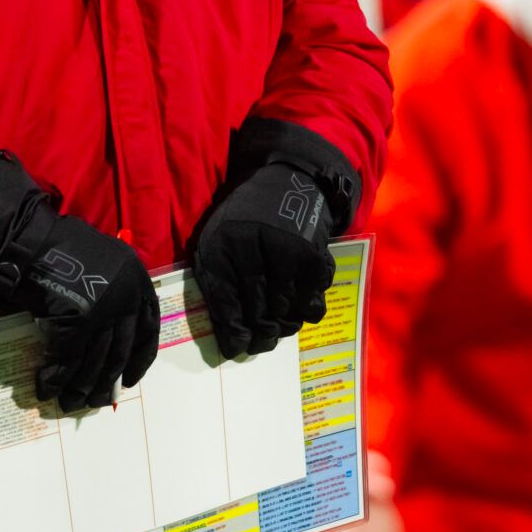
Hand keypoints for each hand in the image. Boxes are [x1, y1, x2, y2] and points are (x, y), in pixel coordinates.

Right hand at [0, 146, 159, 411]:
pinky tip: (46, 388)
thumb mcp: (107, 264)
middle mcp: (126, 297)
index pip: (148, 330)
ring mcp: (103, 310)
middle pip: (118, 351)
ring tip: (70, 404)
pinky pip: (66, 359)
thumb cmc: (63, 248)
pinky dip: (55, 377)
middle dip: (105, 381)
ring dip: (80, 387)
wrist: (31, 240)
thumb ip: (116, 294)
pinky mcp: (76, 320)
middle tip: (95, 402)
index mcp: (138, 280)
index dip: (139, 360)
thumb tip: (110, 339)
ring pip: (93, 360)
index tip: (128, 381)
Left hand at [191, 161, 333, 357]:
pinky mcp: (313, 254)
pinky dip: (309, 309)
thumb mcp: (218, 242)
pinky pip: (313, 300)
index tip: (238, 346)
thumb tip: (232, 337)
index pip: (225, 298)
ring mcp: (286, 249)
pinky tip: (301, 302)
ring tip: (281, 322)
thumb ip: (218, 284)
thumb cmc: (246, 221)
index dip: (232, 330)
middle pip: (257, 309)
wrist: (289, 184)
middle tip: (263, 341)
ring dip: (284, 324)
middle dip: (260, 333)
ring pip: (286, 309)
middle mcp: (253, 244)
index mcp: (223, 241)